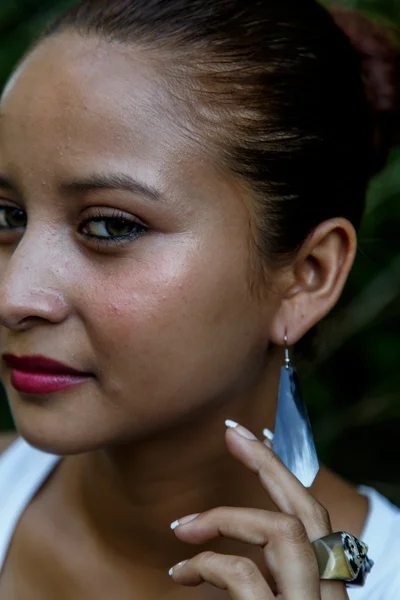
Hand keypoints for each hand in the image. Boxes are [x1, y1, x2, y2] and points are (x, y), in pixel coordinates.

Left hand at [169, 420, 348, 598]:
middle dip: (271, 464)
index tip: (259, 439)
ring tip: (183, 528)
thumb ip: (270, 575)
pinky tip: (182, 574)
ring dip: (225, 518)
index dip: (286, 475)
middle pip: (308, 511)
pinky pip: (242, 573)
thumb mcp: (278, 599)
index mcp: (324, 588)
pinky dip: (206, 563)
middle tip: (233, 432)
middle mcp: (326, 595)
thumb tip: (236, 535)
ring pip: (282, 530)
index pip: (313, 519)